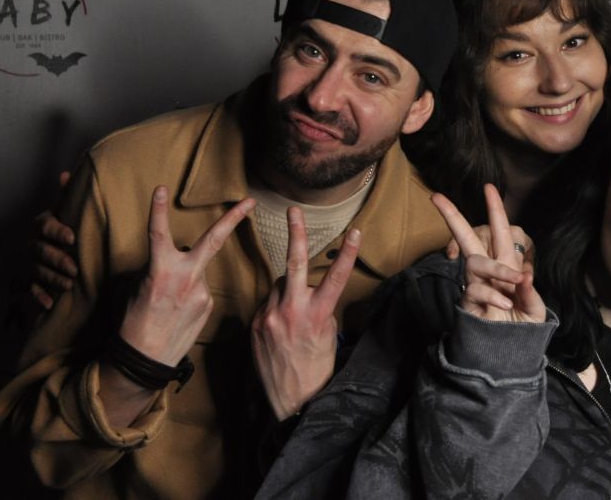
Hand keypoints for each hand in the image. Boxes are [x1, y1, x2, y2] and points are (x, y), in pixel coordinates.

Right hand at [30, 170, 77, 309]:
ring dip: (52, 278)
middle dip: (57, 260)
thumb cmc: (74, 223)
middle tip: (75, 268)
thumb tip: (67, 173)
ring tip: (69, 285)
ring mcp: (33, 262)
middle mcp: (35, 242)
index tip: (73, 238)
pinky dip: (41, 297)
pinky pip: (33, 289)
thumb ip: (70, 194)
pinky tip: (51, 304)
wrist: (69, 244)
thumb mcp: (73, 209)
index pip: (46, 226)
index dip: (57, 232)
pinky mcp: (34, 280)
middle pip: (41, 251)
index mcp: (44, 223)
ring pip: (38, 271)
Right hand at [119, 186, 254, 365]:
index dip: (158, 210)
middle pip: (214, 240)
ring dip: (188, 277)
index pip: (159, 234)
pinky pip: (201, 290)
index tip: (160, 188)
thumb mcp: (138, 289)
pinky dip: (191, 295)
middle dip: (234, 218)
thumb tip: (173, 261)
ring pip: (199, 271)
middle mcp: (186, 278)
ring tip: (170, 303)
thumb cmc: (134, 322)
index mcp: (161, 271)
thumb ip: (160, 268)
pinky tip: (179, 313)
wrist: (146, 360)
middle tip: (250, 200)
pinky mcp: (209, 305)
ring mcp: (202, 292)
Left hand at [251, 208, 360, 419]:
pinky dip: (276, 305)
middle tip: (293, 210)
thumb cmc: (316, 366)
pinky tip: (281, 325)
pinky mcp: (255, 323)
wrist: (290, 398)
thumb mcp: (328, 333)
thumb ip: (319, 305)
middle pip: (294, 264)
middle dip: (295, 234)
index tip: (355, 232)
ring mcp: (270, 317)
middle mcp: (292, 312)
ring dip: (288, 288)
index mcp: (317, 315)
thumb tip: (309, 288)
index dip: (348, 253)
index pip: (336, 277)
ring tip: (295, 313)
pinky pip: (268, 301)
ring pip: (279, 284)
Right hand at [433, 184, 543, 323]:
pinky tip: (505, 303)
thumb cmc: (522, 325)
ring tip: (514, 280)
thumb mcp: (535, 310)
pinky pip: (477, 290)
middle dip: (452, 216)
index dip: (495, 210)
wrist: (510, 351)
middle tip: (436, 197)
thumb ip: (530, 293)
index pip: (500, 232)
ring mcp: (476, 284)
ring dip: (497, 269)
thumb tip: (523, 276)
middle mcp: (488, 269)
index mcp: (507, 263)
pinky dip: (493, 295)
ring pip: (476, 262)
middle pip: (467, 237)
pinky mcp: (468, 302)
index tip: (488, 187)